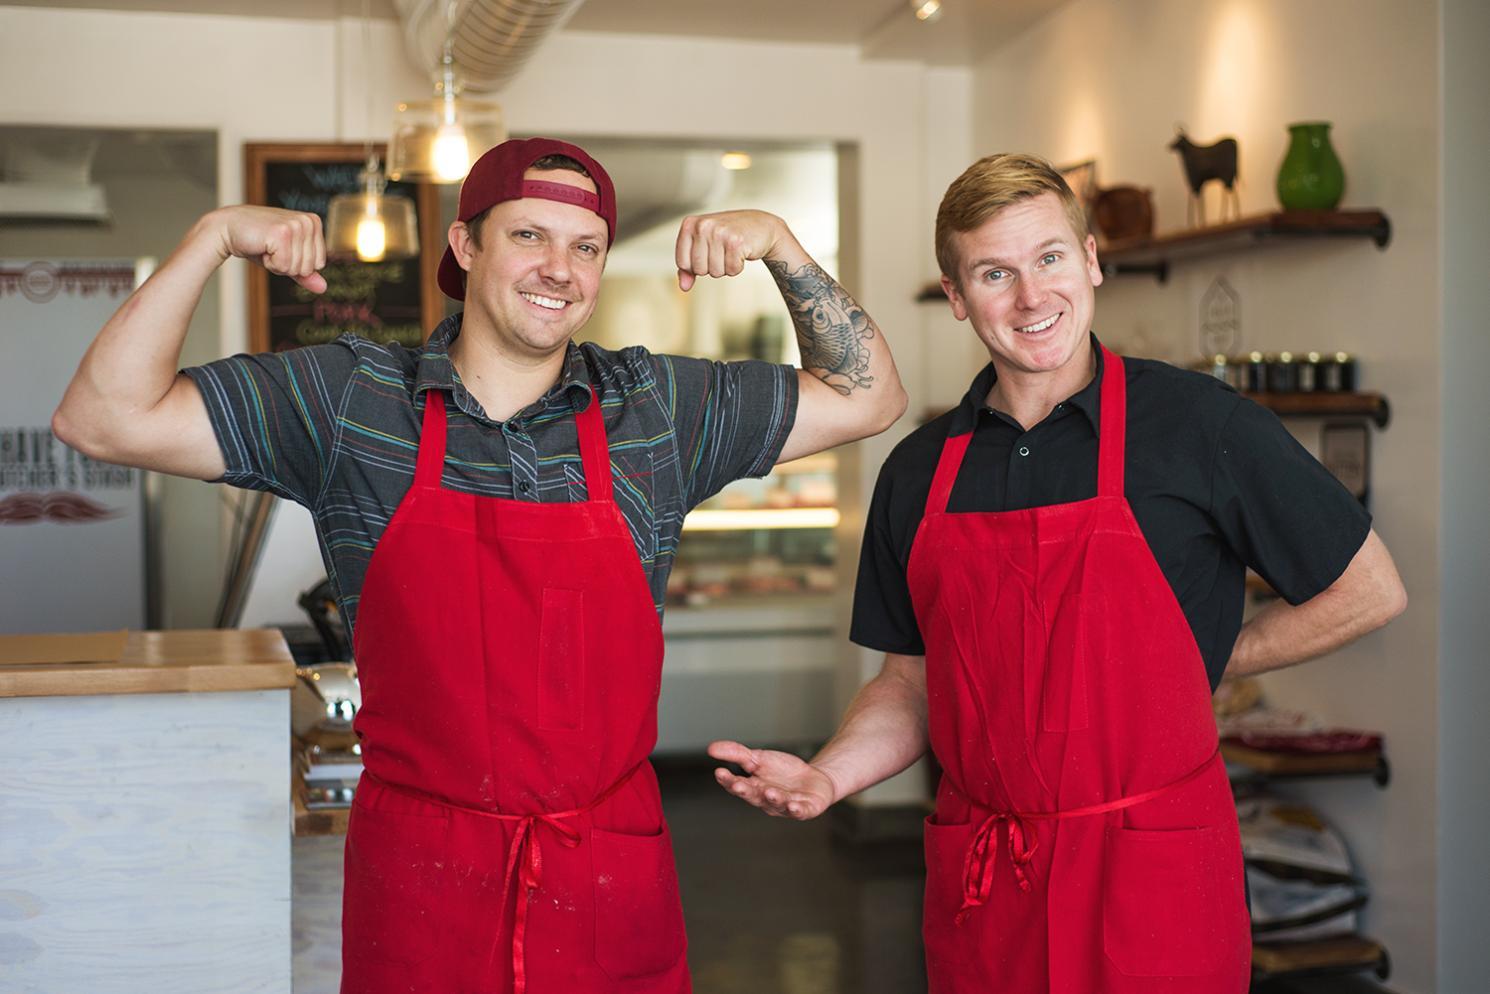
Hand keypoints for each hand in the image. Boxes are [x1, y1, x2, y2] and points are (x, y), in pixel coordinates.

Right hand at [210, 206, 326, 292]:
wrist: (227, 229)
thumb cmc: (258, 242)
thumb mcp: (286, 258)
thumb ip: (305, 273)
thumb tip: (323, 288)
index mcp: (314, 222)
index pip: (319, 263)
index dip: (297, 264)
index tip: (281, 249)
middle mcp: (308, 221)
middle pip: (309, 267)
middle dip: (287, 265)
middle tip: (271, 248)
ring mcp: (296, 225)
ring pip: (298, 268)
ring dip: (278, 264)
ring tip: (266, 246)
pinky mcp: (282, 233)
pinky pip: (285, 266)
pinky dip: (271, 263)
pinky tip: (262, 247)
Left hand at [674, 210, 788, 290]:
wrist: (760, 225)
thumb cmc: (727, 236)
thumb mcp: (703, 246)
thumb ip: (688, 266)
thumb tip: (683, 287)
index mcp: (690, 224)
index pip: (682, 263)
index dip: (695, 266)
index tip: (707, 253)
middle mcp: (703, 226)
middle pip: (699, 269)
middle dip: (712, 267)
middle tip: (723, 251)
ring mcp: (719, 233)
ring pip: (715, 272)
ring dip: (725, 267)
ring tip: (731, 251)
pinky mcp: (736, 242)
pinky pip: (731, 270)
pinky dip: (737, 266)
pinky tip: (741, 252)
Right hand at [707, 739, 837, 819]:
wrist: (813, 778)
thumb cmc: (783, 771)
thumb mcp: (759, 758)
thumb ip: (737, 754)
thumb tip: (710, 748)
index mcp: (754, 788)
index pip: (737, 786)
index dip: (728, 780)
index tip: (719, 772)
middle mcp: (767, 800)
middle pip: (754, 796)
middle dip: (746, 791)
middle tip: (738, 784)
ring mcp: (785, 806)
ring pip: (777, 804)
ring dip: (773, 799)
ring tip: (769, 791)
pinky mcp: (805, 809)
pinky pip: (800, 811)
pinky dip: (796, 810)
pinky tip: (794, 805)